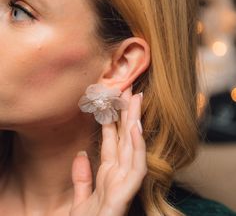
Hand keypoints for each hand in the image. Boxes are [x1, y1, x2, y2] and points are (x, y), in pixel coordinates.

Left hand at [70, 86, 146, 215]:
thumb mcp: (80, 198)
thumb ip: (82, 176)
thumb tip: (80, 154)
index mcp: (108, 174)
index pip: (112, 141)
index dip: (113, 120)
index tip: (112, 101)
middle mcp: (118, 174)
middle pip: (124, 138)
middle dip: (127, 113)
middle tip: (128, 89)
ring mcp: (124, 183)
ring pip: (133, 147)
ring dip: (134, 123)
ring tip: (135, 100)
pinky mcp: (125, 194)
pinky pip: (134, 167)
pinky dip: (136, 147)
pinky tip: (134, 128)